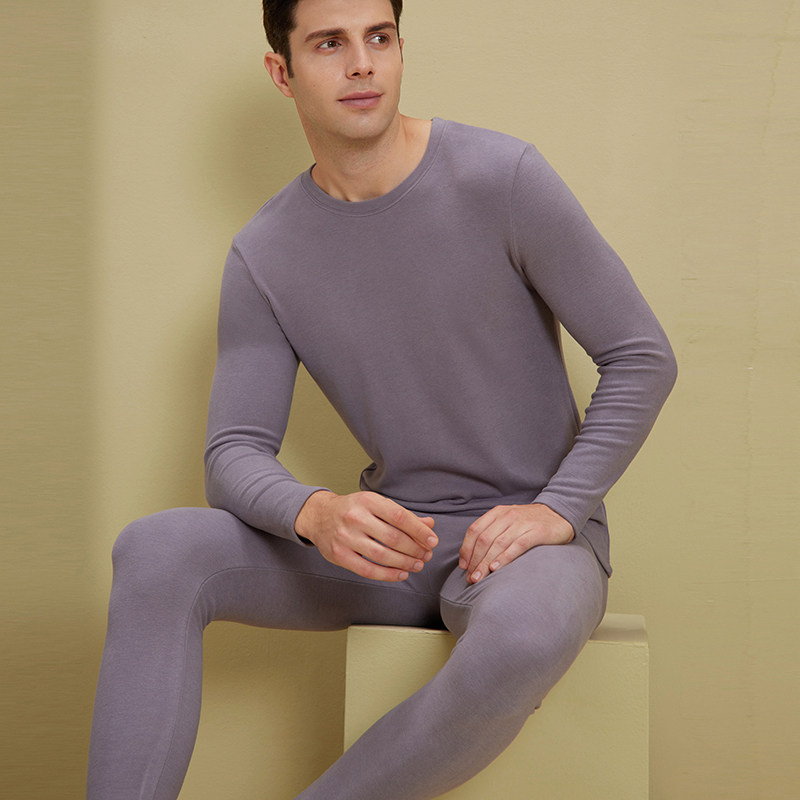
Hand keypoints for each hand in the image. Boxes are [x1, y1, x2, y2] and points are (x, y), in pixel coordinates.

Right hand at [295, 490, 437, 581]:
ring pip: (382, 555)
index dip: (419, 531)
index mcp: (368, 501)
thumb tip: (429, 525)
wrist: (319, 516)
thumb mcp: (377, 504)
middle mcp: (355, 517)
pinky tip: (401, 573)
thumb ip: (403, 516)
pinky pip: (368, 570)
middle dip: (415, 549)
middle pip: (393, 538)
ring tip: (418, 565)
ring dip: (404, 563)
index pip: (400, 517)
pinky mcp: (339, 555)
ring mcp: (345, 537)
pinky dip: (388, 574)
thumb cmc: (353, 510)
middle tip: (427, 554)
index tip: (432, 540)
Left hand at [459, 503, 573, 583]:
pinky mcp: (537, 531)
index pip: (475, 530)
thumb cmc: (529, 522)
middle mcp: (507, 516)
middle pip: (484, 539)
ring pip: (498, 544)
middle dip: (475, 560)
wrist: (559, 514)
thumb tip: (472, 557)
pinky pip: (517, 545)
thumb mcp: (508, 521)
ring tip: (479, 578)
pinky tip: (496, 568)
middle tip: (470, 578)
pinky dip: (504, 558)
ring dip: (485, 563)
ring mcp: (522, 523)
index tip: (464, 566)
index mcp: (497, 513)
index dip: (466, 549)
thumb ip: (492, 533)